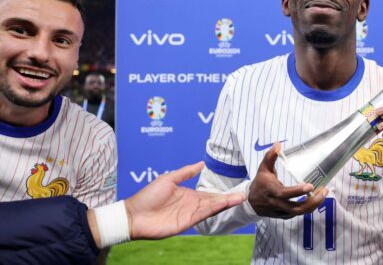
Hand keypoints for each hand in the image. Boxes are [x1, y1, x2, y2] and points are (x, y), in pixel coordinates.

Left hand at [124, 161, 244, 239]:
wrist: (133, 215)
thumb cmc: (147, 196)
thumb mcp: (168, 178)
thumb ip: (186, 172)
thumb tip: (202, 163)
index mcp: (189, 195)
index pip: (210, 194)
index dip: (223, 192)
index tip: (237, 189)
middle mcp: (192, 205)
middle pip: (214, 201)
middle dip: (229, 198)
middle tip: (245, 194)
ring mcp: (190, 214)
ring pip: (211, 208)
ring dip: (225, 203)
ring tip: (240, 198)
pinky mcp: (186, 223)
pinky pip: (202, 215)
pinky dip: (214, 209)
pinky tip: (224, 204)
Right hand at [248, 143, 327, 218]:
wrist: (251, 202)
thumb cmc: (260, 183)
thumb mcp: (263, 169)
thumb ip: (270, 157)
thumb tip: (278, 145)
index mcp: (271, 191)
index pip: (284, 193)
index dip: (297, 191)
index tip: (310, 186)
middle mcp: (276, 203)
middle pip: (296, 208)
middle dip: (312, 201)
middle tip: (324, 191)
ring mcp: (281, 211)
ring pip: (299, 212)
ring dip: (313, 205)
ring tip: (323, 194)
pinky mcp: (284, 216)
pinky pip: (298, 214)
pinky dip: (308, 207)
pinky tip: (316, 198)